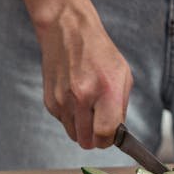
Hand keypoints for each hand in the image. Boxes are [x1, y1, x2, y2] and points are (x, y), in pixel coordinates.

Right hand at [36, 5, 130, 148]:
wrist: (67, 32)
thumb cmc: (99, 52)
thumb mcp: (122, 75)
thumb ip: (121, 107)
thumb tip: (116, 133)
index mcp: (105, 90)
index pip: (104, 134)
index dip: (109, 139)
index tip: (110, 134)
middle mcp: (82, 97)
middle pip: (87, 141)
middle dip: (96, 138)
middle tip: (100, 123)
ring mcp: (63, 101)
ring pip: (74, 135)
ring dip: (82, 128)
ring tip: (88, 107)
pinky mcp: (50, 102)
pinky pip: (63, 123)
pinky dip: (71, 117)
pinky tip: (75, 98)